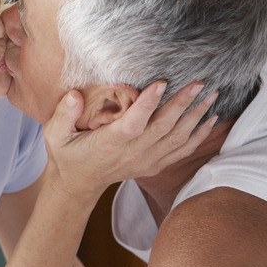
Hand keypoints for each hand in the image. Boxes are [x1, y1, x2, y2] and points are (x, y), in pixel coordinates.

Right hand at [42, 81, 217, 200]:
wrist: (78, 184)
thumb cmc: (67, 155)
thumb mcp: (55, 135)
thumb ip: (63, 114)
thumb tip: (75, 95)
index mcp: (110, 143)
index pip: (133, 123)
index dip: (148, 104)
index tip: (162, 83)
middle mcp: (131, 153)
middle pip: (163, 127)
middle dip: (183, 103)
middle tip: (198, 82)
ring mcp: (145, 160)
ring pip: (177, 138)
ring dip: (196, 116)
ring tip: (211, 95)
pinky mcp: (153, 164)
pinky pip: (181, 150)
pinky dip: (198, 135)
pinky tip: (209, 119)